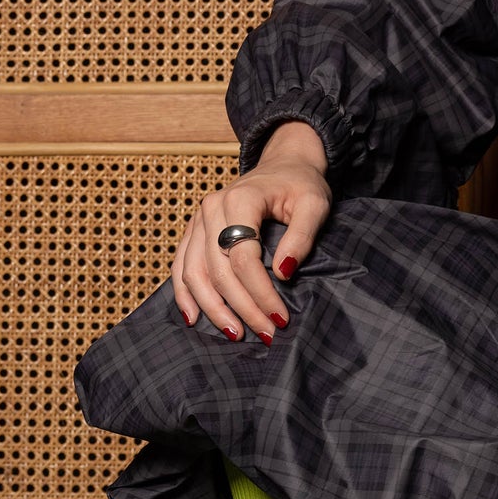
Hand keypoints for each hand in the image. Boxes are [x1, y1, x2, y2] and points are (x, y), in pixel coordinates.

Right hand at [170, 120, 332, 343]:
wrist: (284, 164)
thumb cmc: (301, 185)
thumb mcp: (316, 204)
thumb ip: (302, 235)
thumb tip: (283, 272)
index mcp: (240, 199)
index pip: (244, 258)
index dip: (261, 292)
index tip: (281, 318)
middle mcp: (211, 209)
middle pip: (218, 270)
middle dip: (241, 307)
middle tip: (266, 334)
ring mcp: (198, 220)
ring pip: (193, 273)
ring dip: (212, 308)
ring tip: (235, 334)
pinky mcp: (194, 230)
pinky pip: (181, 266)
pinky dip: (185, 294)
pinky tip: (195, 318)